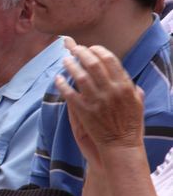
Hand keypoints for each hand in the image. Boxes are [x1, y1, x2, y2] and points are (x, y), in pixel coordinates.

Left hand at [55, 38, 144, 162]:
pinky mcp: (83, 111)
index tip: (90, 48)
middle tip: (74, 49)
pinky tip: (58, 79)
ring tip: (65, 60)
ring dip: (70, 65)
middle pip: (92, 63)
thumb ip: (134, 91)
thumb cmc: (130, 127)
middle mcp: (110, 91)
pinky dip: (62, 84)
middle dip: (82, 52)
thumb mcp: (137, 106)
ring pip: (79, 76)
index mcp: (123, 86)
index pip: (110, 60)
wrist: (120, 147)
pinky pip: (69, 93)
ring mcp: (95, 100)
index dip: (98, 50)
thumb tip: (128, 80)